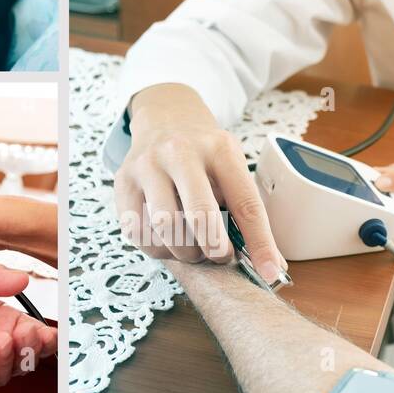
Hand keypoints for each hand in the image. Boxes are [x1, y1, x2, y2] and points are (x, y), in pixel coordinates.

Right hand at [116, 83, 286, 282]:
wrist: (164, 120)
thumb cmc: (204, 154)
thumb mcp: (232, 166)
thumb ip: (246, 209)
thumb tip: (269, 265)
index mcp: (219, 149)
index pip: (245, 204)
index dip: (260, 243)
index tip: (269, 272)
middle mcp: (180, 152)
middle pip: (201, 216)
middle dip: (215, 249)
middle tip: (219, 256)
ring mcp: (147, 165)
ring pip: (166, 227)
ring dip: (184, 252)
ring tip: (192, 249)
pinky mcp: (123, 181)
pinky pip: (138, 231)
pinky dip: (156, 247)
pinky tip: (167, 240)